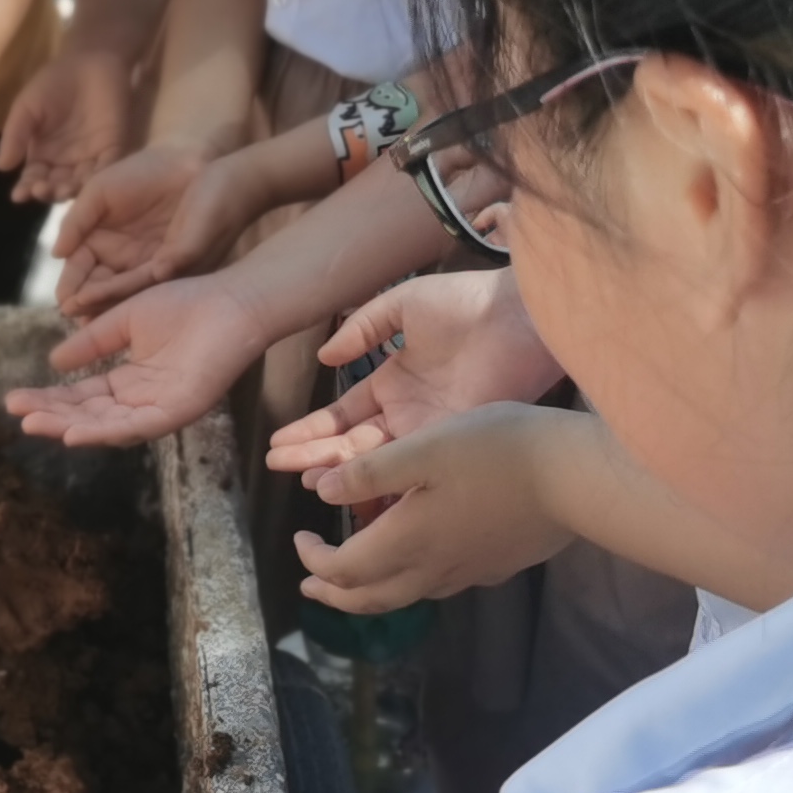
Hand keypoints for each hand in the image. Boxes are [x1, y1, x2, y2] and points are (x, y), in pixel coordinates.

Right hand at [0, 44, 136, 205]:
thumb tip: (1, 167)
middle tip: (43, 190)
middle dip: (49, 192)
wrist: (89, 61)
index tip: (19, 196)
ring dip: (72, 190)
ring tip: (63, 189)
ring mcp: (90, 158)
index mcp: (42, 155)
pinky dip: (99, 178)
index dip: (26, 189)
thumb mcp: (27, 107)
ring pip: (81, 184)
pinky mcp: (113, 149)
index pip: (33, 178)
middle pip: (56, 186)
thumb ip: (15, 135)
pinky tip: (90, 182)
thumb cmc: (54, 83)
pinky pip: (107, 169)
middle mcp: (65, 163)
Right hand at [5, 275, 270, 449]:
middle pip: (88, 417)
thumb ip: (92, 342)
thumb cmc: (187, 303)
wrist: (232, 300)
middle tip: (17, 415)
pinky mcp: (180, 410)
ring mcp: (161, 409)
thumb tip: (54, 361)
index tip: (15, 399)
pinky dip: (104, 433)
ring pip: (107, 428)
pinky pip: (137, 428)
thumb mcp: (124, 321)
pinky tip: (74, 433)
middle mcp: (142, 401)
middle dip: (51, 417)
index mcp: (130, 382)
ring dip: (69, 428)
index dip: (48, 400)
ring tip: (35, 424)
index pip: (82, 398)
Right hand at [52, 140, 270, 318]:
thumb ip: (76, 221)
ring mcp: (151, 264)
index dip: (71, 287)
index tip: (62, 301)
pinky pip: (149, 278)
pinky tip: (114, 291)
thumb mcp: (99, 193)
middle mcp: (127, 262)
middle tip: (74, 318)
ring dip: (106, 304)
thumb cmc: (142, 171)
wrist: (187, 159)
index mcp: (104, 246)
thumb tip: (56, 254)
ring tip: (89, 318)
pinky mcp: (176, 261)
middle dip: (88, 306)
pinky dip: (130, 287)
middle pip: (102, 289)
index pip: (82, 272)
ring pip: (124, 290)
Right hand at [263, 273, 562, 473]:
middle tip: (277, 466)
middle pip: (350, 443)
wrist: (515, 316)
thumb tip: (325, 356)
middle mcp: (406, 414)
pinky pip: (408, 468)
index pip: (342, 415)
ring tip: (302, 478)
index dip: (310, 430)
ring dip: (338, 469)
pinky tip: (353, 489)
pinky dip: (380, 479)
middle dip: (312, 455)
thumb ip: (362, 330)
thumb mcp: (402, 306)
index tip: (278, 444)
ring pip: (373, 461)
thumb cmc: (465, 303)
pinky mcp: (449, 443)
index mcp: (392, 383)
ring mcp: (427, 432)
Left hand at [294, 405, 576, 611]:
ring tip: (357, 577)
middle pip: (370, 600)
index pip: (343, 571)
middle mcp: (434, 569)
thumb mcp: (423, 449)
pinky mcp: (498, 565)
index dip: (313, 560)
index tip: (299, 536)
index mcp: (407, 541)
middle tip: (311, 584)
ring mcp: (469, 572)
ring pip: (406, 597)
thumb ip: (368, 473)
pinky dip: (412, 580)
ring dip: (371, 592)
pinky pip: (442, 584)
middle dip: (333, 594)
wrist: (576, 478)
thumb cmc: (497, 452)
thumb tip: (322, 492)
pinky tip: (420, 557)